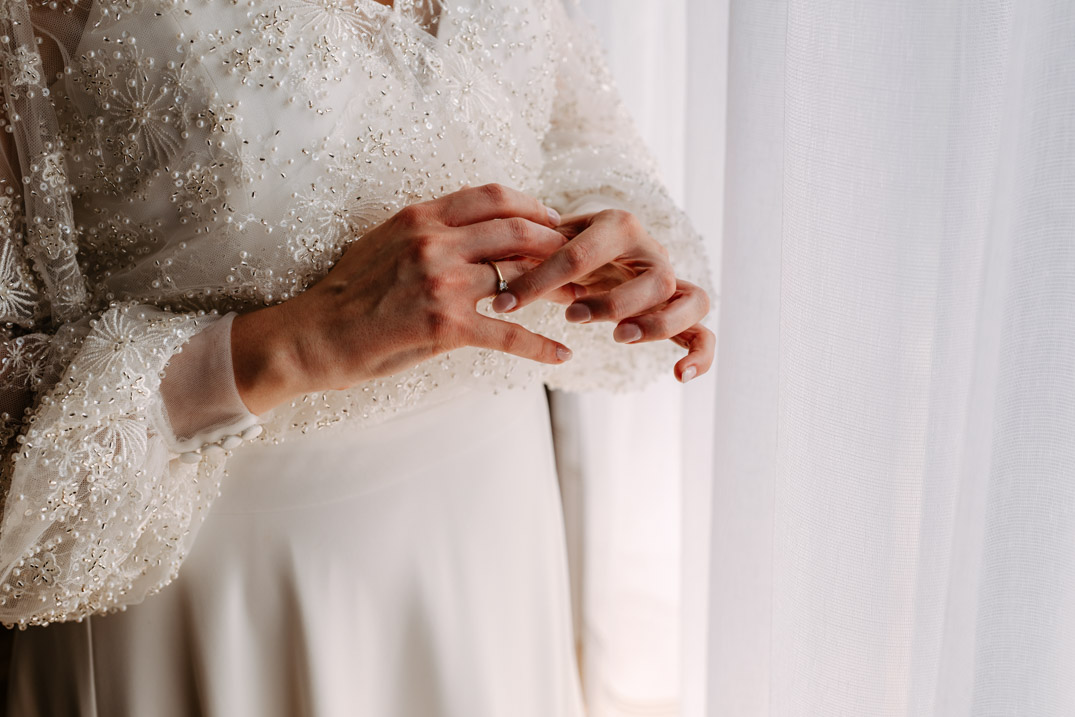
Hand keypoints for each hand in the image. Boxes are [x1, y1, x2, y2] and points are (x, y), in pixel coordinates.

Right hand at [231, 184, 575, 413]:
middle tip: (577, 259)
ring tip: (580, 301)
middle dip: (557, 245)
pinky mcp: (445, 327)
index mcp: (422, 217)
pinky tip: (561, 356)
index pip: (494, 197)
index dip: (533, 206)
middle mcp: (436, 243)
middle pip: (518, 232)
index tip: (553, 221)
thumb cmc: (349, 292)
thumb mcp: (385, 240)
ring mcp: (442, 284)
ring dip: (557, 292)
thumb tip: (470, 220)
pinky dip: (540, 346)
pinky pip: (508, 334)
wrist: (314, 335)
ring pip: (519, 279)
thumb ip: (429, 227)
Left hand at [492, 209, 713, 383]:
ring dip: (655, 323)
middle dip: (610, 301)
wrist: (600, 246)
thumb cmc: (564, 246)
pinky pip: (704, 331)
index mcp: (614, 225)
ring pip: (688, 299)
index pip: (581, 251)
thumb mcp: (542, 242)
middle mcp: (650, 250)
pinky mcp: (682, 310)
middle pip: (651, 275)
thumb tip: (475, 241)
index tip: (503, 306)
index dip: (539, 280)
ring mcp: (670, 280)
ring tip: (620, 337)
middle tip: (570, 316)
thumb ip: (521, 247)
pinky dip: (701, 353)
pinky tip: (680, 376)